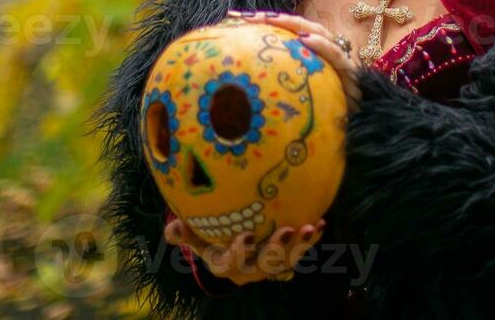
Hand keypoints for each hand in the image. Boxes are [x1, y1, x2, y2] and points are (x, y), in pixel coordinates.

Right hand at [164, 215, 323, 284]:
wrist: (229, 244)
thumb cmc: (208, 235)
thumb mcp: (193, 235)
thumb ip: (182, 234)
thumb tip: (173, 228)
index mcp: (225, 266)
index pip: (232, 265)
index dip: (240, 253)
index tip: (248, 235)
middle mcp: (249, 271)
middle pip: (265, 267)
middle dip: (277, 251)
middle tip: (286, 231)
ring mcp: (269, 267)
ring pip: (287, 261)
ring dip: (300, 247)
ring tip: (310, 227)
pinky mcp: (284, 258)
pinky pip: (300, 252)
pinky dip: (311, 241)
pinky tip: (321, 223)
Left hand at [226, 9, 362, 113]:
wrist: (362, 133)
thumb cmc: (328, 120)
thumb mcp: (299, 102)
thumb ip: (281, 85)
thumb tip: (240, 88)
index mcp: (314, 58)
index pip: (289, 33)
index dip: (265, 23)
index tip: (233, 18)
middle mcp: (327, 55)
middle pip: (301, 27)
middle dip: (273, 18)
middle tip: (245, 16)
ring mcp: (341, 62)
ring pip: (319, 33)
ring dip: (294, 24)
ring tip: (269, 19)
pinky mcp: (353, 75)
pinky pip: (337, 56)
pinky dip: (322, 45)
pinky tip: (304, 40)